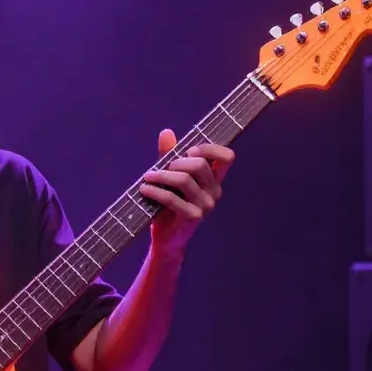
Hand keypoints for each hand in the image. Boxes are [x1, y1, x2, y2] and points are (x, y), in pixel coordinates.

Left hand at [139, 128, 234, 253]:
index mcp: (214, 180)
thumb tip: (166, 132)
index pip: (227, 157)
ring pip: (185, 180)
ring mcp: (205, 206)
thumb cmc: (169, 205)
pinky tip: (144, 189)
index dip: (210, 148)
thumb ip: (169, 155)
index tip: (189, 150)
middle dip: (177, 161)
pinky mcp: (192, 217)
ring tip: (148, 177)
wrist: (166, 238)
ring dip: (162, 175)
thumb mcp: (169, 177)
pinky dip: (155, 191)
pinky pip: (172, 198)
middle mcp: (214, 192)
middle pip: (200, 165)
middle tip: (162, 167)